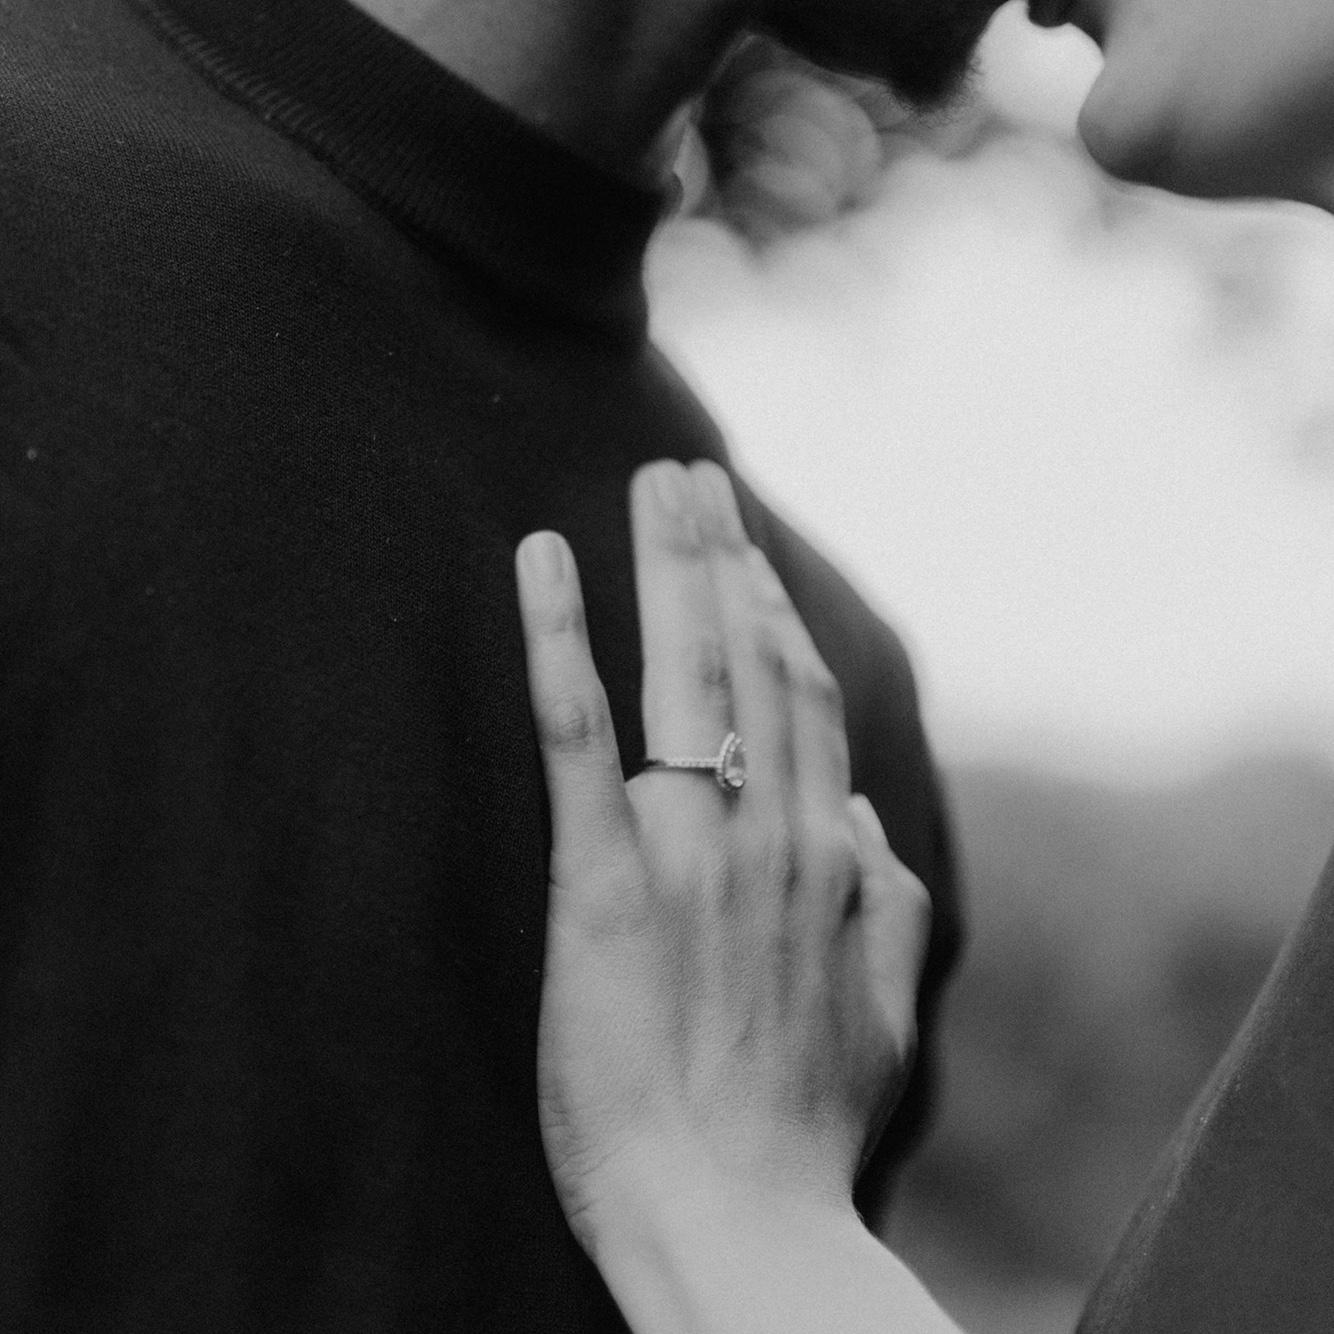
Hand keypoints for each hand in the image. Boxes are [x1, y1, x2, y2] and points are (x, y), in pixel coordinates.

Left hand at [515, 460, 930, 1255]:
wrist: (737, 1219)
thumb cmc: (807, 1130)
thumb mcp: (886, 1014)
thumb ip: (888, 902)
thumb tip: (869, 815)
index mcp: (828, 857)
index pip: (800, 698)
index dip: (773, 611)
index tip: (746, 550)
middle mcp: (767, 830)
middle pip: (747, 658)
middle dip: (721, 555)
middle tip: (690, 472)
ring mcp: (686, 849)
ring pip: (683, 672)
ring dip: (669, 565)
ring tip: (654, 484)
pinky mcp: (600, 885)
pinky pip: (576, 738)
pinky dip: (556, 641)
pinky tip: (538, 559)